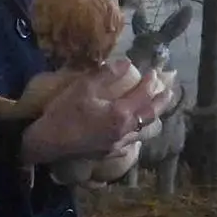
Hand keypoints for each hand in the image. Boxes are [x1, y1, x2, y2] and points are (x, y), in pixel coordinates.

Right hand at [20, 61, 156, 167]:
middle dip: (161, 102)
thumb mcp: (83, 88)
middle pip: (151, 116)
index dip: (151, 82)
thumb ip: (106, 74)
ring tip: (155, 109)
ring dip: (152, 118)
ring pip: (144, 131)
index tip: (154, 72)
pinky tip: (134, 129)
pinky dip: (138, 132)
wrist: (48, 143)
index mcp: (120, 114)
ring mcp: (118, 145)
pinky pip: (132, 142)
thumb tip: (126, 63)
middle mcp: (125, 132)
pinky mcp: (110, 154)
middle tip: (168, 91)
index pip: (143, 95)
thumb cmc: (64, 113)